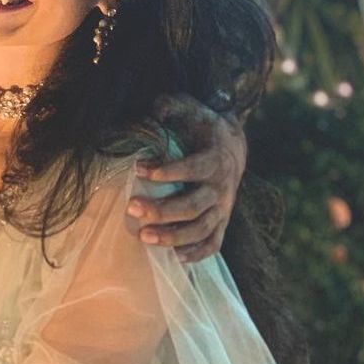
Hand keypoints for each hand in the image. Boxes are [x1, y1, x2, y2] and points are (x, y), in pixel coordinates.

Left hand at [127, 93, 246, 262]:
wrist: (232, 144)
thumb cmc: (201, 126)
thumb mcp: (188, 107)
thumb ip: (169, 105)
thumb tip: (152, 111)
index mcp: (215, 158)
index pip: (192, 168)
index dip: (167, 170)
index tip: (138, 168)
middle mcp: (221, 187)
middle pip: (193, 205)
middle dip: (162, 210)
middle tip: (132, 208)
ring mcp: (223, 207)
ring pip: (202, 228)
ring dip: (174, 236)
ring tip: (144, 237)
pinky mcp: (222, 221)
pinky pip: (213, 243)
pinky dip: (197, 253)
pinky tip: (175, 259)